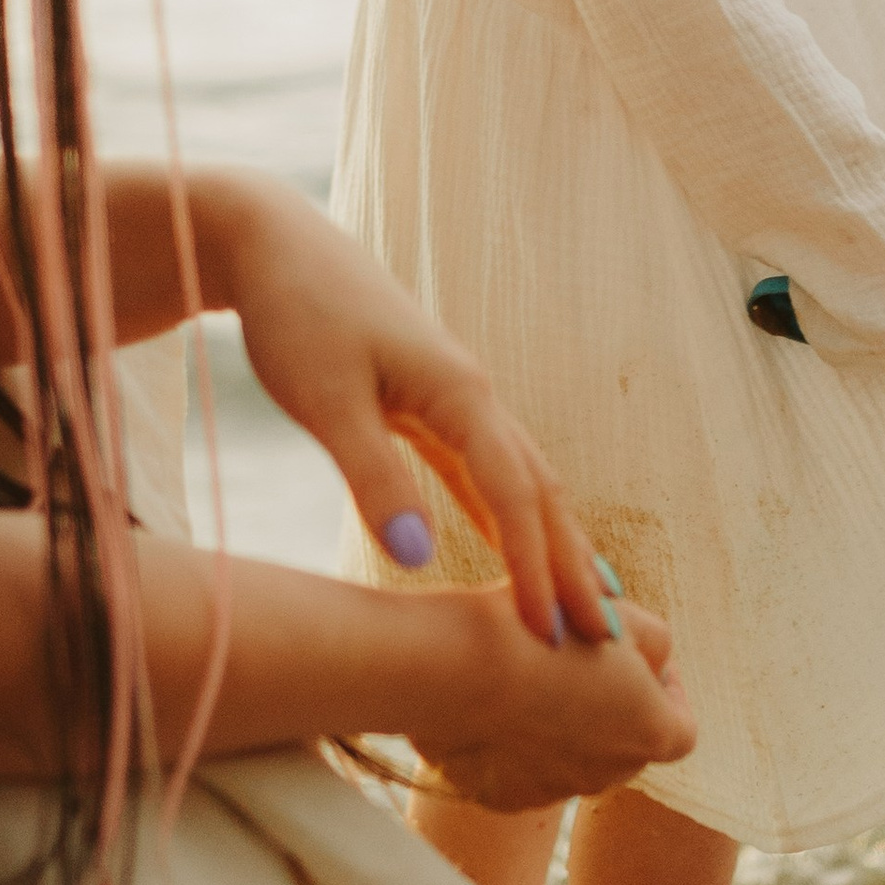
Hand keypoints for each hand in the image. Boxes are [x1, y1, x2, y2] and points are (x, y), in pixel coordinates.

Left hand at [206, 179, 613, 645]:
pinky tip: (523, 553)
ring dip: (555, 545)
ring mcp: (457, 400)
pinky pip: (487, 473)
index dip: (536, 569)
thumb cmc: (296, 313)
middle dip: (575, 567)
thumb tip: (420, 558)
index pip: (516, 496)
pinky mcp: (430, 405)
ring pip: (523, 483)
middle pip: (542, 492)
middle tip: (610, 642)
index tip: (552, 636)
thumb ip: (374, 477)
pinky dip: (512, 518)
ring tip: (587, 605)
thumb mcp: (326, 400)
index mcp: (461, 392)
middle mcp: (475, 395)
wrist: (274, 242)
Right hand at [411, 585, 695, 812]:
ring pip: (569, 758)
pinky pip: (518, 772)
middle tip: (575, 658)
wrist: (451, 667)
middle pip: (621, 743)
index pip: (680, 725)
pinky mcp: (500, 797)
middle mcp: (608, 776)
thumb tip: (652, 663)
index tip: (637, 658)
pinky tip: (488, 701)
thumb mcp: (616, 614)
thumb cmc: (543, 628)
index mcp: (650, 733)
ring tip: (524, 672)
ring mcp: (553, 793)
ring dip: (558, 723)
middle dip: (608, 705)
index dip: (667, 689)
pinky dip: (512, 744)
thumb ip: (653, 641)